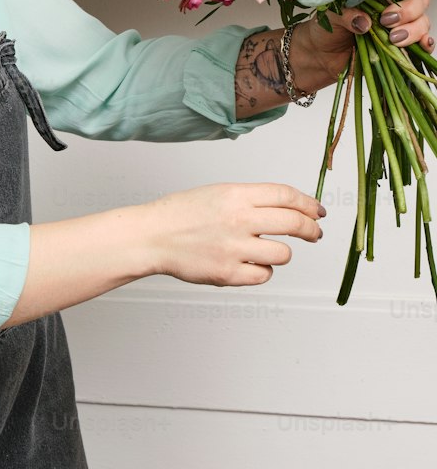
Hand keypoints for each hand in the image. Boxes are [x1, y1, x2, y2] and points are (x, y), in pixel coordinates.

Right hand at [141, 181, 324, 287]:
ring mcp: (234, 248)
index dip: (308, 204)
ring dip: (281, 252)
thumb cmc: (181, 215)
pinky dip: (261, 270)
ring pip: (283, 253)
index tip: (317, 212)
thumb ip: (251, 200)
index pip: (287, 196)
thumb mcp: (218, 193)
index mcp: (236, 195)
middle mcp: (239, 219)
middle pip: (294, 223)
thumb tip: (290, 208)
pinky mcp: (228, 273)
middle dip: (311, 230)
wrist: (152, 237)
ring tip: (266, 250)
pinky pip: (264, 275)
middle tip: (314, 233)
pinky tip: (248, 263)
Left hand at [291, 0, 432, 90]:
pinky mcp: (401, 45)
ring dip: (412, 30)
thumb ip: (347, 13)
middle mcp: (393, 4)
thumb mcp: (331, 15)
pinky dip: (425, 43)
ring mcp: (400, 25)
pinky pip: (422, 41)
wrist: (320, 56)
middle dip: (408, 10)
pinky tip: (423, 45)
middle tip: (387, 20)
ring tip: (392, 39)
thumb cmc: (325, 28)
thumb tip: (366, 23)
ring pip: (422, 21)